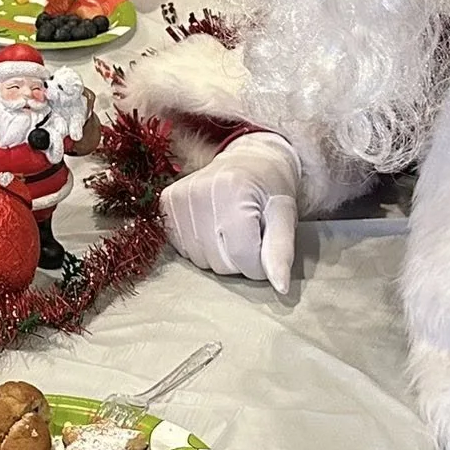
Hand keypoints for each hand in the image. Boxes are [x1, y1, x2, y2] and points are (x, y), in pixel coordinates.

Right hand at [158, 133, 300, 292]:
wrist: (247, 161)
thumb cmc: (269, 190)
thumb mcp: (284, 217)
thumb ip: (281, 252)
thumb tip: (280, 288)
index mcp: (235, 192)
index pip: (245, 258)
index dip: (259, 262)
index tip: (264, 243)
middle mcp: (200, 192)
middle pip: (221, 263)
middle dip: (239, 259)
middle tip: (247, 234)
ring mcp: (178, 198)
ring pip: (200, 261)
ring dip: (218, 254)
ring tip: (228, 229)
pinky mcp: (165, 203)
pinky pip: (182, 250)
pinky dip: (199, 246)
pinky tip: (209, 226)